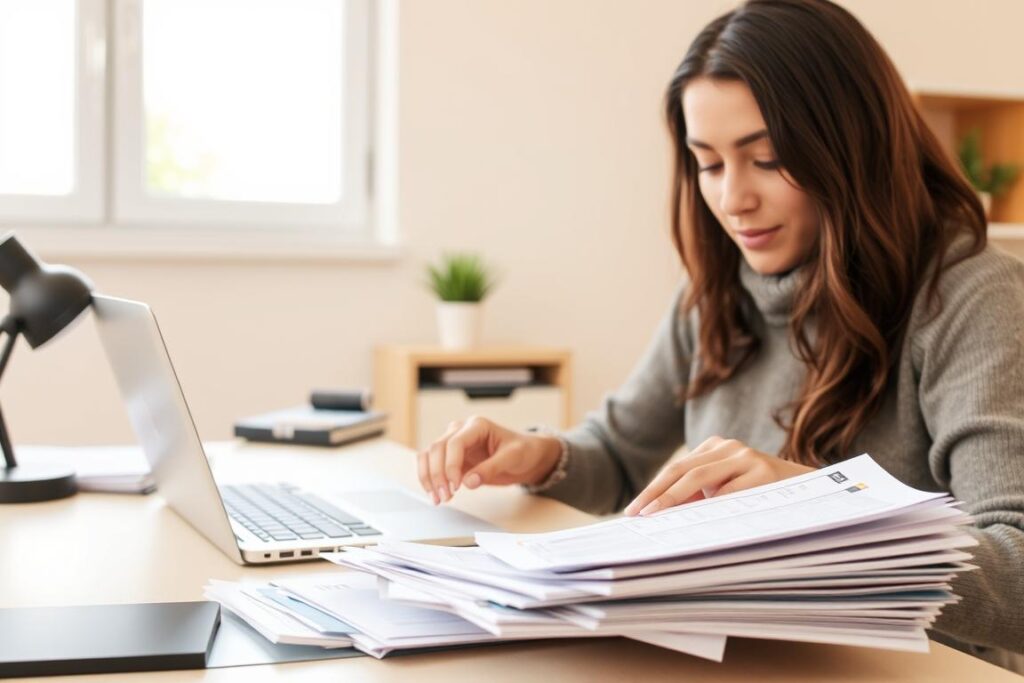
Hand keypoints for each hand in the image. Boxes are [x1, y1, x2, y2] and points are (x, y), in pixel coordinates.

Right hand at [416, 416, 562, 504]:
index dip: (451, 465)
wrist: (526, 456)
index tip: (456, 486)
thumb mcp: (513, 457)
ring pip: (429, 455)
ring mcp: (453, 443)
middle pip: (437, 448)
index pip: (454, 442)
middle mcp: (461, 430)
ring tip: (437, 498)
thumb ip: (491, 468)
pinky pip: (431, 465)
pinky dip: (429, 479)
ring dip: (428, 477)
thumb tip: (468, 482)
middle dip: (437, 474)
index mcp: (477, 425)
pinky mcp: (451, 457)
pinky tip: (435, 494)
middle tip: (445, 496)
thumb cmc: (522, 451)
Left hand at [623, 436, 815, 515]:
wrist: (811, 490)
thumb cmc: (762, 495)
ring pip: (699, 480)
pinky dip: (708, 509)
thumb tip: (660, 516)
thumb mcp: (727, 492)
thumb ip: (700, 498)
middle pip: (681, 471)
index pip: (675, 470)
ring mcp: (745, 457)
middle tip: (637, 515)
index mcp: (714, 448)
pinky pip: (727, 494)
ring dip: (674, 500)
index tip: (634, 512)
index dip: (653, 490)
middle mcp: (727, 447)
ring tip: (656, 517)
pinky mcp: (762, 471)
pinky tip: (694, 523)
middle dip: (656, 495)